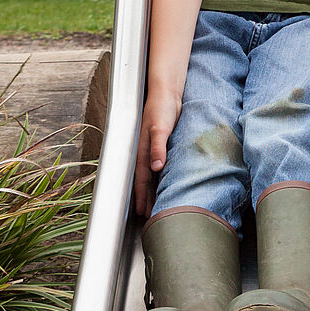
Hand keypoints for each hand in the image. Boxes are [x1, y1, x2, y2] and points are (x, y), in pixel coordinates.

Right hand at [135, 91, 180, 216]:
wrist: (167, 93)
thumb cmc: (162, 108)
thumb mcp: (160, 127)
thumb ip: (157, 146)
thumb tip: (155, 167)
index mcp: (144, 150)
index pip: (143, 179)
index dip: (142, 196)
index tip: (143, 212)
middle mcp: (147, 152)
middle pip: (144, 181)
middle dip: (144, 199)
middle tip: (146, 217)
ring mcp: (153, 149)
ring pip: (150, 175)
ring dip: (150, 191)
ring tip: (151, 205)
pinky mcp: (162, 145)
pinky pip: (158, 167)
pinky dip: (158, 178)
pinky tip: (163, 184)